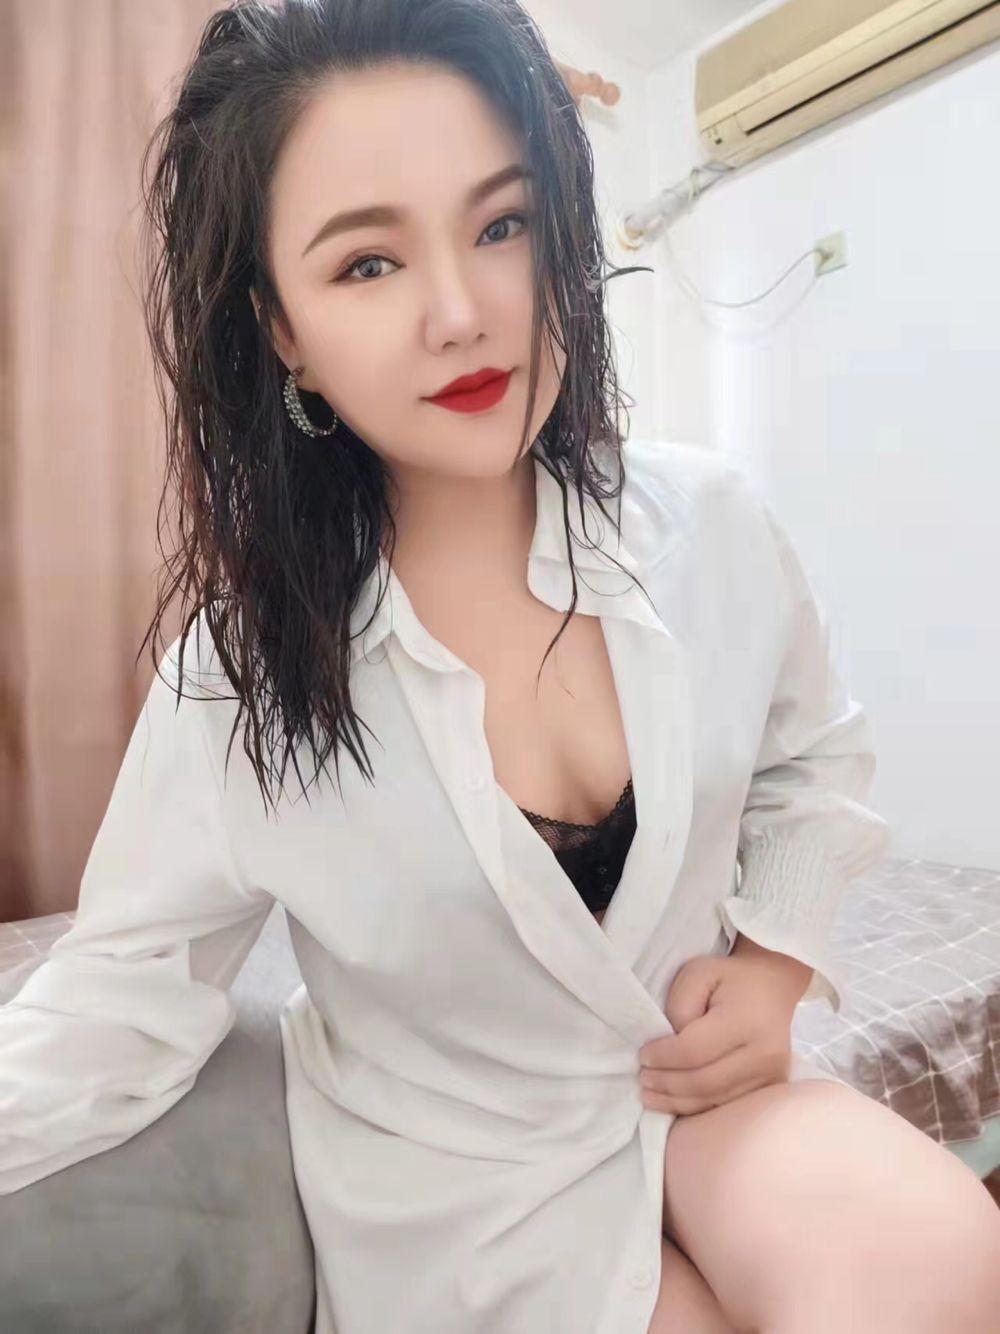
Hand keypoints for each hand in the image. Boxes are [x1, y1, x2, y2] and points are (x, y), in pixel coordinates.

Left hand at [637, 952, 799, 1115]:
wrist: (771, 988)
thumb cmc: (729, 979)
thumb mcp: (697, 973)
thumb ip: (680, 1006)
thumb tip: (670, 1044)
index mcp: (746, 1020)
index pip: (694, 1050)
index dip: (663, 1057)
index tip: (642, 1055)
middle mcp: (765, 1053)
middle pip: (704, 1081)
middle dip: (667, 1084)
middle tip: (642, 1078)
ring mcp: (771, 1075)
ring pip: (714, 1099)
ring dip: (677, 1101)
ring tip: (650, 1094)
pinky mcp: (770, 1088)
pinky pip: (726, 1105)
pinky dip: (695, 1106)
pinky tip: (673, 1101)